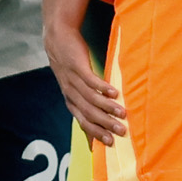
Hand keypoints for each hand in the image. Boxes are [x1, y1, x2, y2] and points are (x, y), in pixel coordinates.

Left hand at [46, 21, 126, 142]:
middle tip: (121, 132)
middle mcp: (70, 92)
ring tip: (123, 114)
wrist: (58, 36)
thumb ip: (84, 98)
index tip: (109, 143)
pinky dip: (103, 88)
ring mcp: (73, 80)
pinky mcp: (77, 66)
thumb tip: (100, 113)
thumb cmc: (70, 62)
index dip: (95, 132)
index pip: (82, 121)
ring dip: (108, 108)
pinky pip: (91, 80)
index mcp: (70, 100)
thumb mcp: (73, 83)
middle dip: (105, 124)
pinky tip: (115, 93)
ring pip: (91, 98)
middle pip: (88, 113)